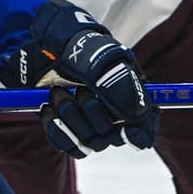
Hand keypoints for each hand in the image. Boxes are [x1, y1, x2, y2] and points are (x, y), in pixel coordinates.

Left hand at [0, 0, 158, 158]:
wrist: (49, 48)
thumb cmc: (82, 50)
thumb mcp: (101, 59)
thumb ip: (118, 84)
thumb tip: (131, 114)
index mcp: (131, 96)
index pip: (144, 128)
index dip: (138, 135)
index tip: (126, 130)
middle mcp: (114, 116)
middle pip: (110, 136)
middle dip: (90, 111)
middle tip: (78, 89)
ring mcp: (91, 126)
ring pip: (87, 142)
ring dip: (69, 117)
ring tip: (58, 92)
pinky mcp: (69, 131)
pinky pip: (66, 145)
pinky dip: (55, 128)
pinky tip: (48, 109)